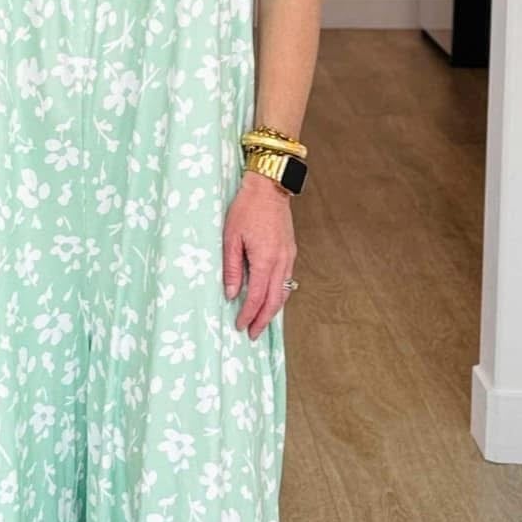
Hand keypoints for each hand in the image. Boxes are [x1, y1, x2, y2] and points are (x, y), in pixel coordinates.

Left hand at [223, 170, 296, 339]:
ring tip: (262, 322)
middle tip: (253, 334)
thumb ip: (232, 268)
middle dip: (263, 320)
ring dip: (273, 310)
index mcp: (264, 260)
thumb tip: (232, 293)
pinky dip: (280, 295)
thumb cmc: (246, 209)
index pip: (256, 297)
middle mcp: (280, 261)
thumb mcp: (230, 238)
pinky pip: (287, 280)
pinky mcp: (290, 251)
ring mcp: (288, 256)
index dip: (248, 315)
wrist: (269, 187)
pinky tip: (271, 299)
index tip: (240, 326)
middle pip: (274, 300)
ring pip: (283, 292)